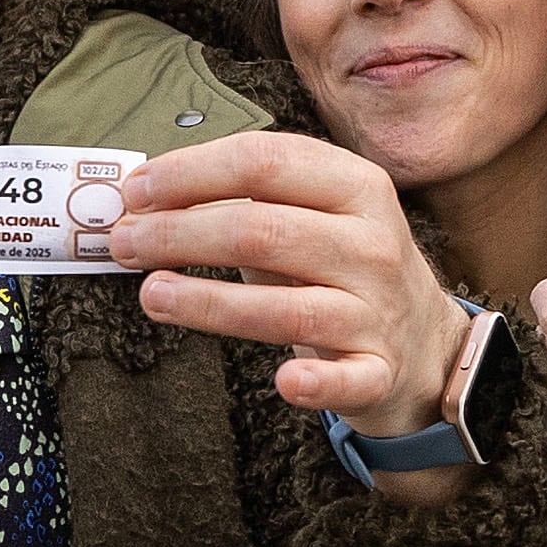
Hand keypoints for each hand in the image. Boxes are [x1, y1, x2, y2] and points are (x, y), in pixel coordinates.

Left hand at [111, 130, 465, 435]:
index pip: (265, 163)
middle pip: (263, 231)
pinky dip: (317, 383)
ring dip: (210, 302)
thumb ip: (243, 204)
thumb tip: (146, 199)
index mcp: (355, 187)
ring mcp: (378, 310)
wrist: (423, 342)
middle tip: (123, 243)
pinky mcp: (379, 371)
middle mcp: (372, 244)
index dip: (192, 173)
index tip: (136, 190)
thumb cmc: (341, 269)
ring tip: (152, 294)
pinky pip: (347, 380)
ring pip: (289, 307)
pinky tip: (284, 381)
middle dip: (181, 234)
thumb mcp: (310, 216)